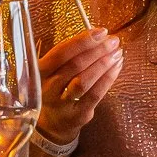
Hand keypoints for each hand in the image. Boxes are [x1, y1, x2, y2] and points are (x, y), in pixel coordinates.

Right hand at [36, 28, 123, 144]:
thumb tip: (98, 36)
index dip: (82, 41)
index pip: (61, 53)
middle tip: (113, 41)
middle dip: (97, 50)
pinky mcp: (77, 115)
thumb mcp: (54, 71)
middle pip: (75, 65)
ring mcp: (62, 104)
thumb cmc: (57, 88)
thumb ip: (70, 54)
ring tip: (117, 53)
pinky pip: (95, 94)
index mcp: (39, 72)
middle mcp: (47, 89)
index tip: (101, 32)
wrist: (52, 124)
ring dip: (103, 64)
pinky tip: (117, 67)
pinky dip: (108, 78)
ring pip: (84, 81)